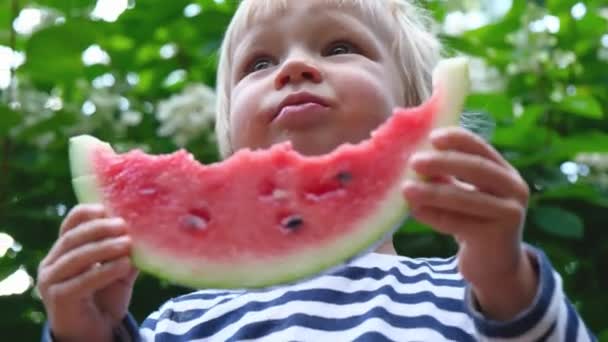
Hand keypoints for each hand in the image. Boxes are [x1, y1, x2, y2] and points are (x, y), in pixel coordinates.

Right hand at [37, 204, 137, 341]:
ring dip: (104, 248)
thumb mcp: (119, 271)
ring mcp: (51, 281)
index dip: (86, 214)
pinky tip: (124, 265)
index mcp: (64, 251)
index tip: (106, 208)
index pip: (69, 225)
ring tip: (128, 243)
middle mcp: (52, 263)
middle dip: (99, 229)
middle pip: (72, 238)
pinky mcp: (58, 299)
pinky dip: (104, 271)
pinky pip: (82, 281)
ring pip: (76, 257)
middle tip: (123, 225)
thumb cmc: (105, 298)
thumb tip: (146, 232)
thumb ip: (127, 252)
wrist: (95, 333)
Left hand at [403, 127, 536, 319]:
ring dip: (433, 192)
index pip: (481, 148)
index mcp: (505, 171)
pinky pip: (460, 223)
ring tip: (406, 189)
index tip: (431, 137)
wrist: (493, 263)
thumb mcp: (464, 192)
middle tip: (414, 161)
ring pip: (467, 198)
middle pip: (477, 169)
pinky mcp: (497, 236)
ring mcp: (509, 213)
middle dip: (443, 163)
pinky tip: (414, 211)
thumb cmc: (472, 219)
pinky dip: (434, 216)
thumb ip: (446, 174)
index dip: (457, 139)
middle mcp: (514, 188)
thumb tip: (412, 153)